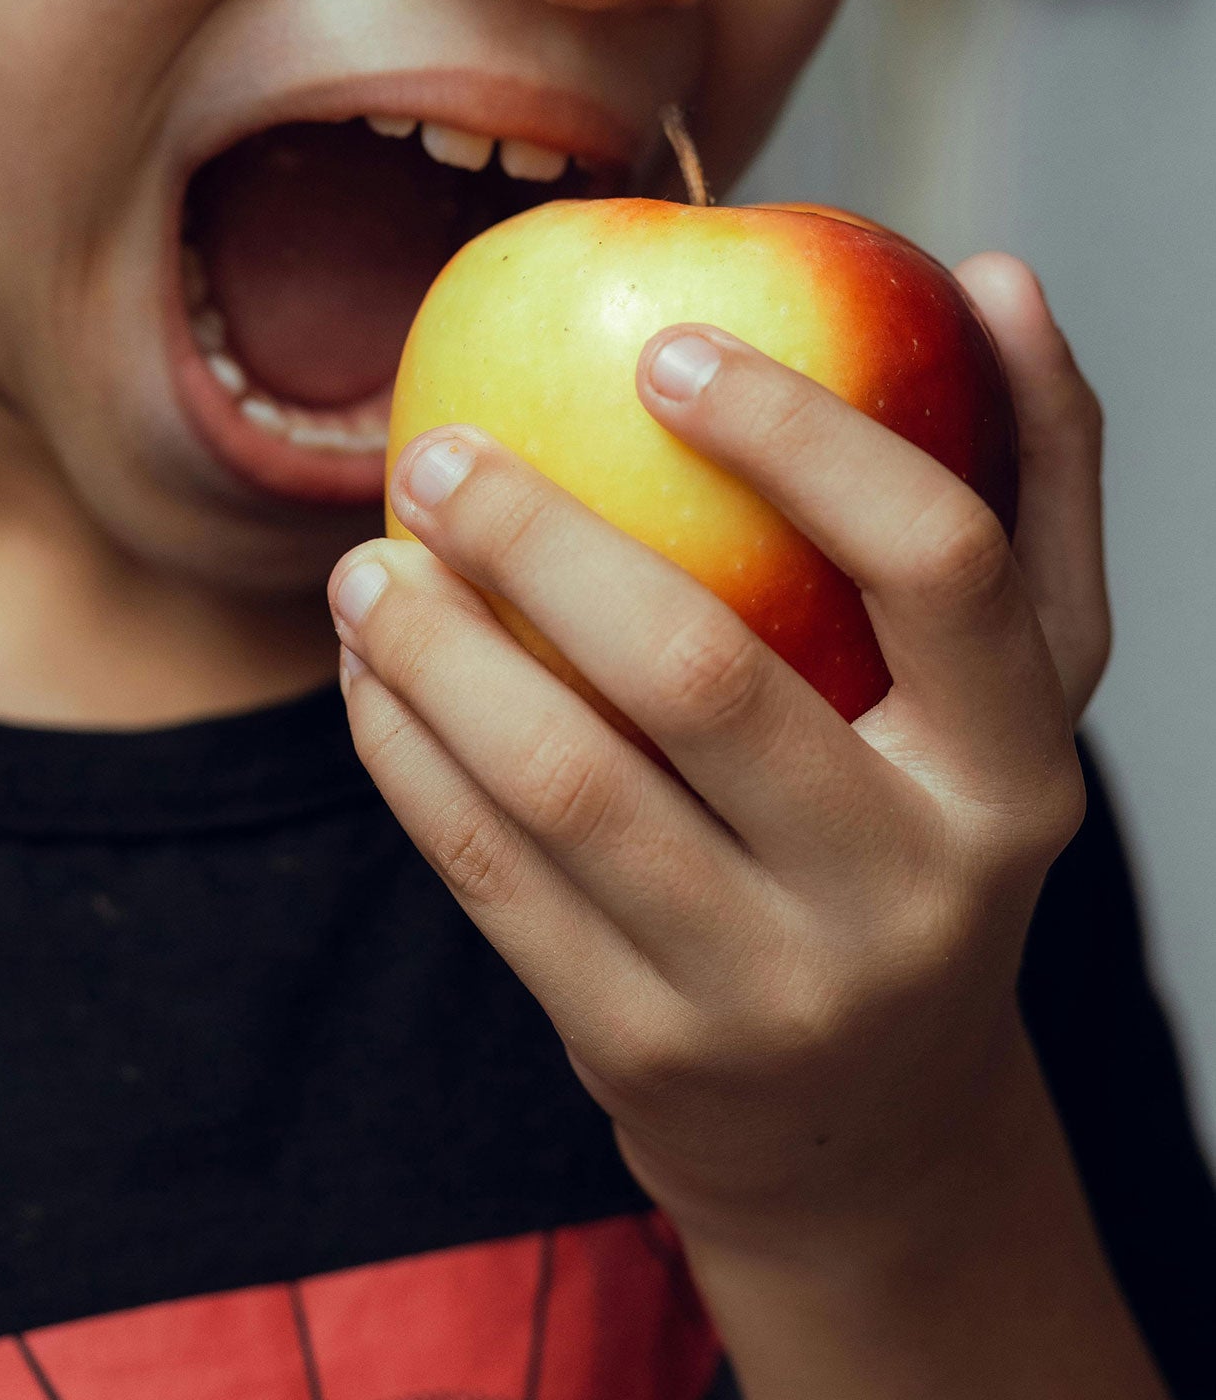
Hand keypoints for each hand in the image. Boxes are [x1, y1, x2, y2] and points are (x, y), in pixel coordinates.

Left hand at [327, 253, 1107, 1250]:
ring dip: (433, 651)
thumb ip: (1035, 491)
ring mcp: (771, 989)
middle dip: (537, 537)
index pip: (936, 564)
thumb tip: (992, 273)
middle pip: (701, 673)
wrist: (862, 1125)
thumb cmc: (927, 849)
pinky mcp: (644, 1050)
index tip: (662, 349)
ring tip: (365, 567)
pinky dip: (411, 760)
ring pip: (564, 784)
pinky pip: (494, 878)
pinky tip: (377, 681)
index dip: (798, 432)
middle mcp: (911, 894)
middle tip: (436, 452)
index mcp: (1018, 779)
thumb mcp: (1022, 697)